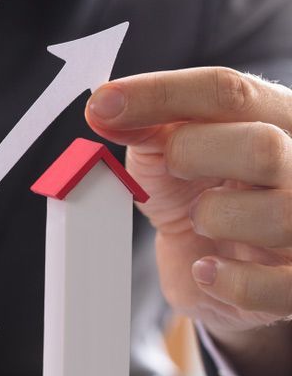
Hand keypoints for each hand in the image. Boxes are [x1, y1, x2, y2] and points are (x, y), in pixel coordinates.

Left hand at [86, 67, 291, 375]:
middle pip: (262, 146)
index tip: (102, 106)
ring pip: (273, 213)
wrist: (216, 269)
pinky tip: (206, 268)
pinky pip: (270, 285)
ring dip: (213, 220)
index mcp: (273, 117)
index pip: (226, 91)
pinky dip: (227, 280)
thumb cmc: (199, 197)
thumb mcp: (167, 155)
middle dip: (194, 158)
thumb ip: (144, 126)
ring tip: (201, 224)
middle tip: (173, 173)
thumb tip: (104, 107)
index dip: (159, 95)